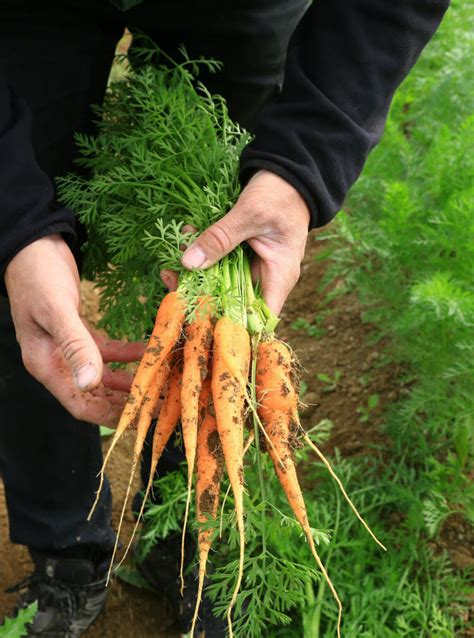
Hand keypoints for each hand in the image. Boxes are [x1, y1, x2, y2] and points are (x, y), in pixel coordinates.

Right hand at [4, 235, 144, 426]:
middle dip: (127, 401)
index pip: (81, 406)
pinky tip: (150, 351)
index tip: (142, 418)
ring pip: (106, 376)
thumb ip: (74, 345)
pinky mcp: (82, 333)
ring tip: (162, 382)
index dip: (110, 416)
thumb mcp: (56, 310)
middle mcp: (59, 363)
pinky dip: (129, 354)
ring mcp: (70, 349)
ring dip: (132, 380)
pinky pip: (110, 352)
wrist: (32, 245)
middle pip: (97, 396)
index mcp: (46, 365)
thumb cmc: (38, 276)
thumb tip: (90, 383)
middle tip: (162, 402)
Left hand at [165, 170, 309, 314]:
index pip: (259, 318)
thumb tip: (189, 263)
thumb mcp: (249, 214)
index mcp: (279, 277)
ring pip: (221, 281)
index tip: (200, 321)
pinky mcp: (240, 254)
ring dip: (197, 271)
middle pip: (233, 302)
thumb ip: (220, 238)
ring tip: (171, 259)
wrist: (287, 172)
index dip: (233, 326)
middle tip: (171, 281)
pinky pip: (218, 261)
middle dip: (201, 294)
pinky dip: (202, 253)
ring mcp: (252, 266)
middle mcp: (266, 277)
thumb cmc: (280, 194)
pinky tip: (184, 239)